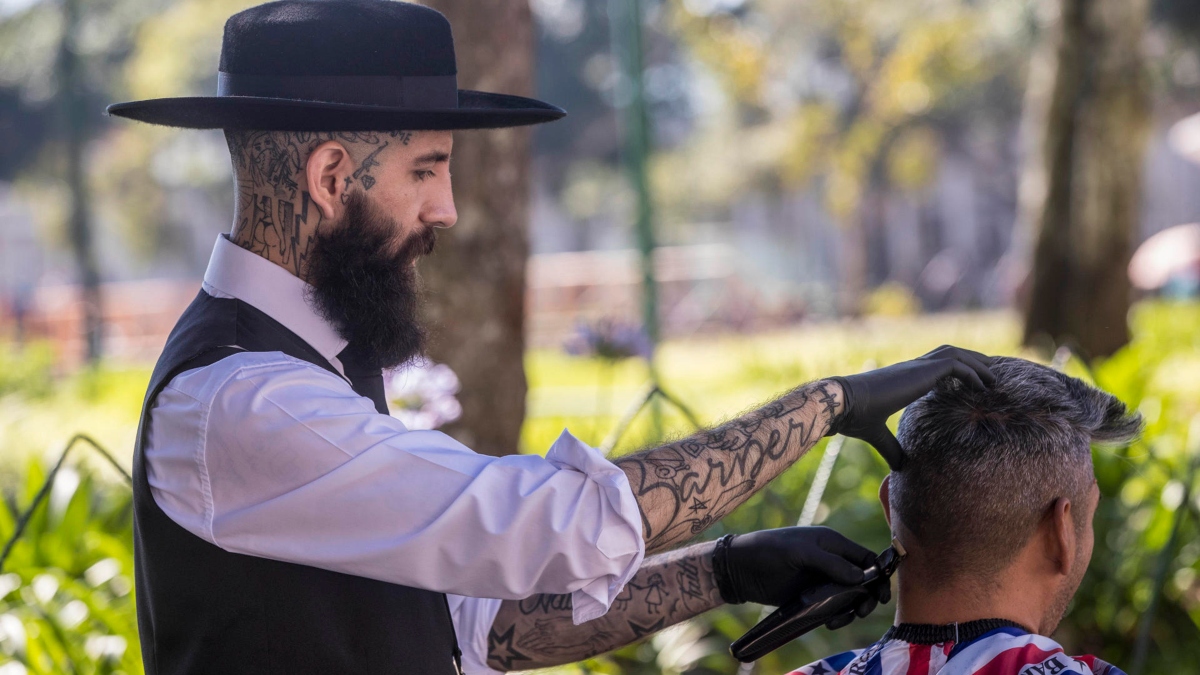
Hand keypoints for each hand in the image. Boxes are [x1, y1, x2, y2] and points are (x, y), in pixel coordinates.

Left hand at [718, 526, 888, 624]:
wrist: (740, 568)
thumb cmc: (768, 550)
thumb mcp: (799, 551)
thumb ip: (829, 563)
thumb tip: (861, 577)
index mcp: (832, 543)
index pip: (866, 558)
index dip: (879, 575)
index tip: (881, 596)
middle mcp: (831, 561)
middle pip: (863, 580)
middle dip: (868, 596)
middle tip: (862, 611)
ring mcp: (822, 579)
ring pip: (851, 597)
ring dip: (853, 609)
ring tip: (839, 620)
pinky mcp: (812, 596)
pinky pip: (834, 607)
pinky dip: (838, 616)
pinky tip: (830, 622)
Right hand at [827, 345, 993, 469]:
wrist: (844, 404)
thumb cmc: (854, 418)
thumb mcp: (877, 436)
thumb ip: (891, 448)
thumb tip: (899, 468)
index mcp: (902, 377)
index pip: (934, 366)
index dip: (955, 371)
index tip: (971, 383)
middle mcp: (911, 367)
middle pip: (949, 354)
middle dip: (972, 361)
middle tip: (991, 374)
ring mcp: (916, 366)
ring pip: (956, 354)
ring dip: (977, 363)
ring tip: (994, 378)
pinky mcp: (921, 370)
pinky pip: (956, 366)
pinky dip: (972, 373)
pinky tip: (983, 387)